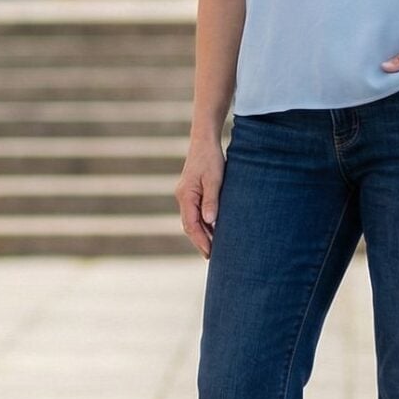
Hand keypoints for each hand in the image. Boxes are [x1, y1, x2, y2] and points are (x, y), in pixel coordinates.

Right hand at [176, 136, 225, 257]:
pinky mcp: (192, 193)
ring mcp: (186, 196)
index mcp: (186, 196)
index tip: (210, 253)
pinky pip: (195, 213)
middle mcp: (183, 198)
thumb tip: (210, 222)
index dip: (200, 241)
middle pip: (189, 226)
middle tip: (212, 257)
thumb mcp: (214, 180)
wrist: (204, 141)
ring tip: (213, 249)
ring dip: (202, 235)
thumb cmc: (211, 159)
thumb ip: (212, 201)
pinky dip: (203, 224)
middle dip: (200, 242)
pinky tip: (213, 231)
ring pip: (192, 221)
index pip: (191, 225)